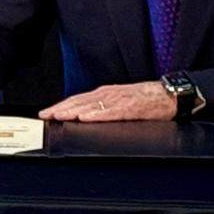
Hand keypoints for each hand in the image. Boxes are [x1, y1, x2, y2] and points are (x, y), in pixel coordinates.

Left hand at [39, 81, 174, 121]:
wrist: (169, 95)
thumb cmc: (147, 100)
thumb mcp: (122, 102)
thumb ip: (106, 109)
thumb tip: (87, 118)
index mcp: (106, 94)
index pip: (78, 99)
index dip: (61, 106)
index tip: (46, 112)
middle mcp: (109, 94)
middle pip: (80, 101)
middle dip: (60, 108)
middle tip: (44, 115)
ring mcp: (119, 100)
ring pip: (91, 105)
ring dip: (72, 110)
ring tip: (58, 115)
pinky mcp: (130, 107)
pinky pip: (110, 111)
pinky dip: (95, 114)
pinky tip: (84, 117)